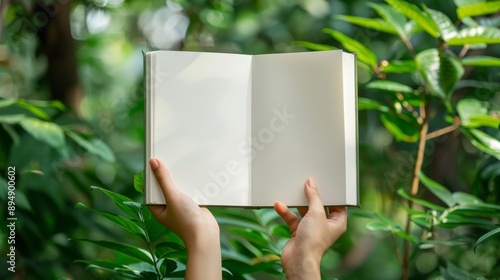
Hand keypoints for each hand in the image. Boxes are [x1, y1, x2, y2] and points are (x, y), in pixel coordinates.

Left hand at [147, 158, 220, 279]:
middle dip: (166, 176)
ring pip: (178, 188)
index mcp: (158, 209)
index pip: (150, 190)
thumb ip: (164, 180)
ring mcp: (181, 206)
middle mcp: (169, 208)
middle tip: (166, 160)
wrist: (206, 234)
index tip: (152, 162)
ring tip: (179, 166)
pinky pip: (190, 190)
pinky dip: (191, 184)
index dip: (150, 177)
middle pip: (164, 187)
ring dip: (180, 180)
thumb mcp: (173, 197)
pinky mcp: (193, 204)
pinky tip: (193, 176)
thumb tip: (153, 163)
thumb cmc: (186, 222)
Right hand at [274, 178, 346, 279]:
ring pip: (304, 212)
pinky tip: (280, 205)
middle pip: (319, 207)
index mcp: (337, 223)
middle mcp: (325, 226)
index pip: (338, 205)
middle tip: (307, 185)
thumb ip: (314, 197)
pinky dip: (286, 212)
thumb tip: (311, 184)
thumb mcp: (316, 213)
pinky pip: (292, 218)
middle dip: (312, 197)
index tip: (325, 184)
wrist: (298, 259)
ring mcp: (311, 229)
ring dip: (297, 204)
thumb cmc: (314, 241)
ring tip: (292, 193)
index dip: (332, 195)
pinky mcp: (298, 232)